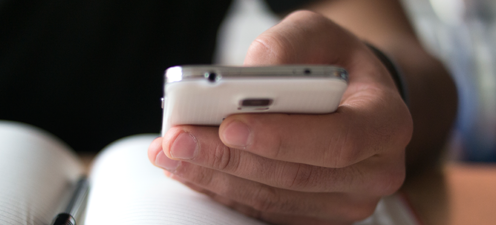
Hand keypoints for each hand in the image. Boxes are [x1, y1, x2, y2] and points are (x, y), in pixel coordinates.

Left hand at [148, 11, 411, 224]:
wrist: (350, 99)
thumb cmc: (335, 64)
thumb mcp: (317, 34)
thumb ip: (287, 44)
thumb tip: (248, 72)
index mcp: (386, 122)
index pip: (339, 139)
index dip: (282, 137)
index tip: (228, 125)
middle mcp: (374, 171)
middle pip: (294, 176)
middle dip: (228, 158)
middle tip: (178, 140)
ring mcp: (344, 201)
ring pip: (271, 199)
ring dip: (214, 177)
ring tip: (171, 153)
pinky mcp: (312, 214)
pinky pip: (261, 209)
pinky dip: (220, 189)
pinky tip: (189, 169)